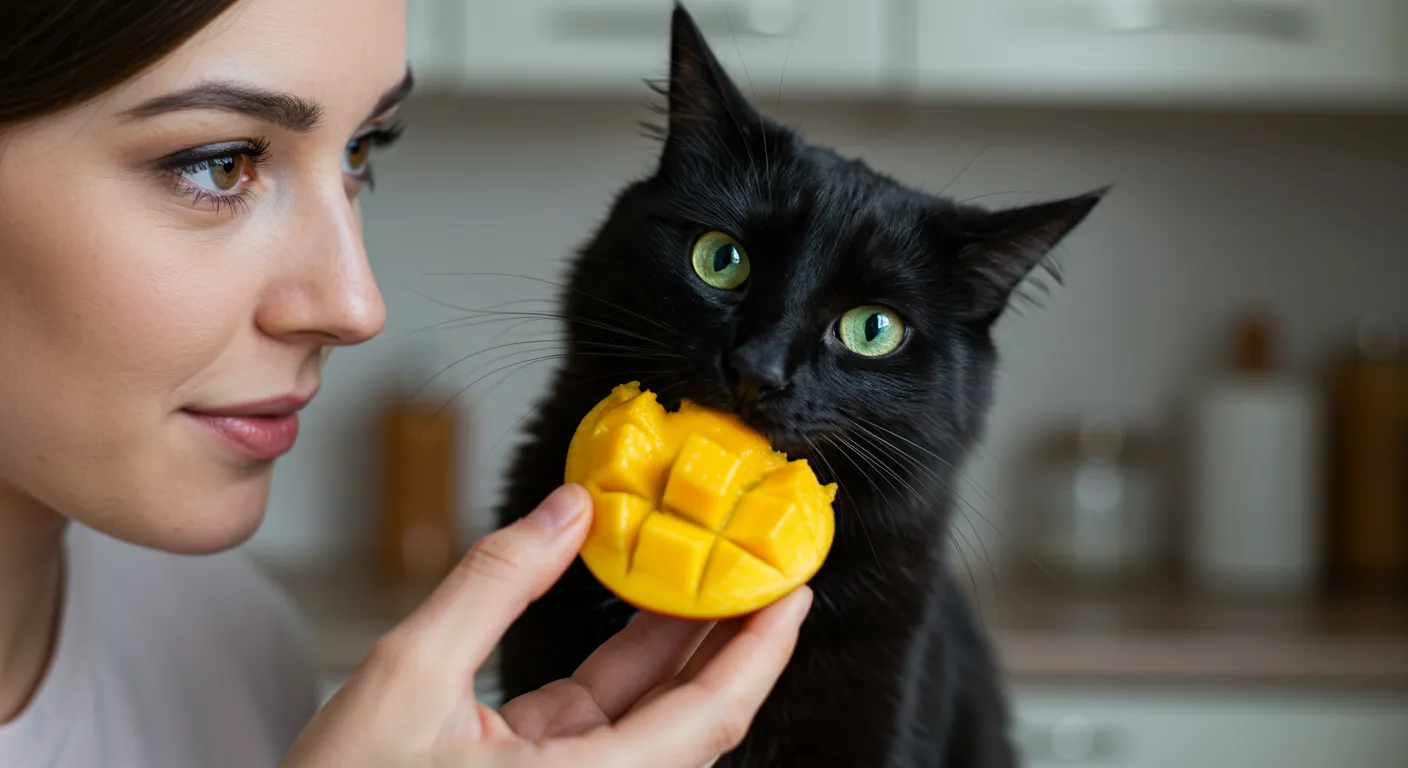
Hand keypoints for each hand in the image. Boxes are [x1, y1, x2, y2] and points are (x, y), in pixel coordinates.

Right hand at [282, 484, 811, 767]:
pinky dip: (621, 659)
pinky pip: (601, 715)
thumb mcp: (409, 674)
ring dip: (676, 639)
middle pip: (689, 711)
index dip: (760, 650)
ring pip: (648, 711)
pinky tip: (630, 602)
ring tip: (703, 565)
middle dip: (728, 632)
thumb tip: (567, 508)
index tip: (792, 591)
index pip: (708, 716)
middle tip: (759, 562)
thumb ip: (495, 582)